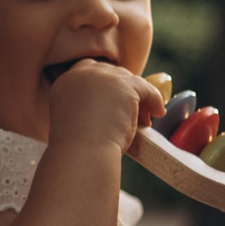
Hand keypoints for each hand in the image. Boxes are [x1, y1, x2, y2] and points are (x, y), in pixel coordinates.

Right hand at [46, 62, 166, 156]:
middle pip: (111, 73)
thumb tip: (110, 106)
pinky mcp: (123, 86)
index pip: (90, 71)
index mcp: (66, 82)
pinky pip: (145, 88)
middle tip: (132, 113)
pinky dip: (154, 99)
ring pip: (129, 80)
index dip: (105, 85)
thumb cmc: (77, 148)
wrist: (81, 154)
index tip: (115, 101)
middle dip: (123, 91)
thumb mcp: (75, 120)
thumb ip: (86, 106)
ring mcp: (103, 77)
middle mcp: (82, 74)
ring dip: (138, 98)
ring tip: (144, 120)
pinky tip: (158, 113)